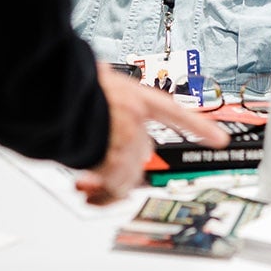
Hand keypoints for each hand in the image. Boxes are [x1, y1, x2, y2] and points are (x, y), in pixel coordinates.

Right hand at [73, 63, 228, 205]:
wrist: (51, 92)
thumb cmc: (67, 85)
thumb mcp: (94, 80)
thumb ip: (105, 90)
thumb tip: (100, 88)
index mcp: (135, 95)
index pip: (174, 112)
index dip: (197, 126)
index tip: (220, 139)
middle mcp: (137, 117)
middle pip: (143, 151)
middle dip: (122, 164)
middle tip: (98, 172)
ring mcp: (128, 137)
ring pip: (130, 172)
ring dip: (109, 182)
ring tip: (87, 184)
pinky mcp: (116, 157)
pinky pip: (115, 184)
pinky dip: (101, 190)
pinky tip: (85, 185)